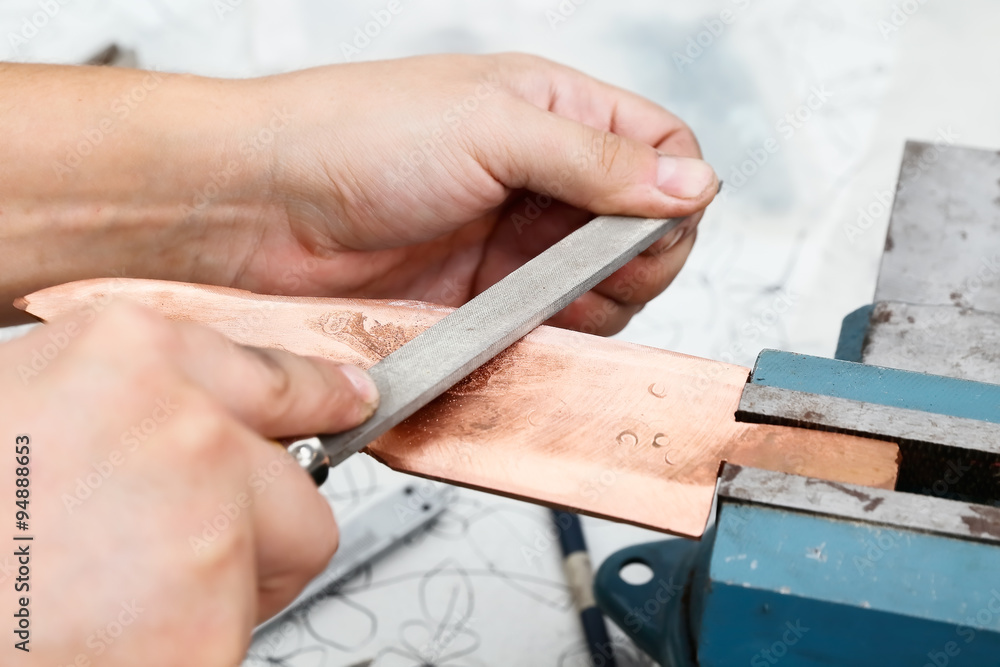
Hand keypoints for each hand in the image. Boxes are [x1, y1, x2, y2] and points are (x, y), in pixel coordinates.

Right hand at [0, 302, 377, 664]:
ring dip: (227, 584)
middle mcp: (182, 417)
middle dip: (255, 520)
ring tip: (118, 596)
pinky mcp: (215, 603)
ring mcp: (208, 508)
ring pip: (288, 552)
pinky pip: (255, 621)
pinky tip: (121, 634)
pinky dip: (205, 638)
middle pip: (299, 477)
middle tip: (168, 552)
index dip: (314, 399)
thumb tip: (196, 408)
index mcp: (127, 353)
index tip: (348, 400)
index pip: (276, 374)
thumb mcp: (27, 409)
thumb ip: (122, 400)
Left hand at [227, 54, 716, 334]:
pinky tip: (530, 324)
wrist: (261, 208)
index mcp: (553, 111)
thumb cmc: (355, 134)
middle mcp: (541, 177)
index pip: (661, 149)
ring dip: (597, 300)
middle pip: (642, 228)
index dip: (675, 190)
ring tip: (552, 294)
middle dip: (638, 256)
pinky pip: (549, 326)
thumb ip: (598, 160)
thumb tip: (691, 181)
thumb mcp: (492, 126)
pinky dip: (555, 334)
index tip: (655, 223)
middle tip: (596, 266)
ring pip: (603, 285)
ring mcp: (514, 242)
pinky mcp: (484, 298)